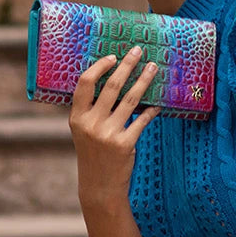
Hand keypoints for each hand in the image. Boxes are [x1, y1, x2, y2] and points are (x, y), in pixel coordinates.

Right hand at [69, 46, 162, 211]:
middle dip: (127, 66)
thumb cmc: (94, 154)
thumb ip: (93, 110)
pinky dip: (151, 111)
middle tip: (139, 51)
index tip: (113, 57)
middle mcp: (91, 124)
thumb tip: (115, 81)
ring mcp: (108, 134)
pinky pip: (142, 121)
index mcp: (77, 117)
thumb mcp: (85, 131)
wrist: (99, 186)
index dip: (100, 67)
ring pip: (130, 100)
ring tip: (153, 68)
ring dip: (144, 81)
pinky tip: (158, 104)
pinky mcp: (124, 144)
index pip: (85, 84)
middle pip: (111, 87)